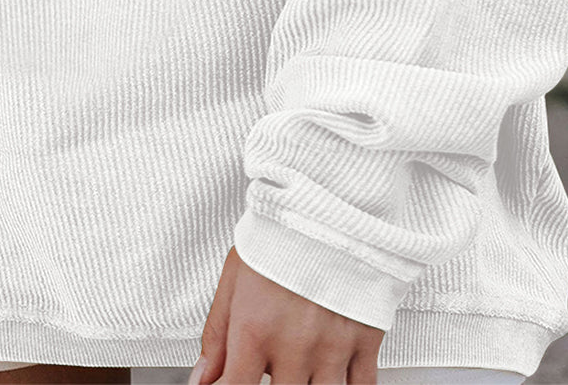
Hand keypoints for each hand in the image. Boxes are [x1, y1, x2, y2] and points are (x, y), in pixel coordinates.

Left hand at [191, 245, 384, 384]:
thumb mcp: (235, 276)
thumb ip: (216, 334)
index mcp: (255, 329)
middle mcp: (294, 344)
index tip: (231, 383)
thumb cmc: (279, 234)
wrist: (330, 200)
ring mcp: (332, 345)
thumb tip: (201, 379)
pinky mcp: (366, 337)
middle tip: (272, 364)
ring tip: (300, 365)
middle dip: (273, 384)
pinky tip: (333, 374)